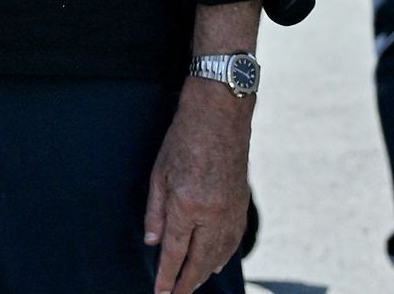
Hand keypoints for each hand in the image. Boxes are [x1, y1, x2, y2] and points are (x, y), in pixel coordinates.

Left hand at [143, 80, 252, 293]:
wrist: (220, 118)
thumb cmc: (183, 140)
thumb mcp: (158, 174)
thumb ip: (155, 211)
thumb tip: (152, 242)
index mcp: (187, 206)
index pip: (174, 252)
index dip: (167, 276)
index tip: (161, 293)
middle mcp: (212, 215)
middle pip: (199, 260)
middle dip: (186, 282)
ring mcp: (231, 212)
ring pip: (218, 254)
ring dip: (205, 273)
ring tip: (191, 285)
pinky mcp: (241, 206)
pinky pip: (232, 241)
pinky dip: (223, 256)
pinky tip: (216, 264)